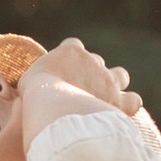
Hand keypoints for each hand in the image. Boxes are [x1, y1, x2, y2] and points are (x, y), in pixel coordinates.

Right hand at [18, 37, 143, 144]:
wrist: (53, 106)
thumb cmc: (35, 97)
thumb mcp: (28, 82)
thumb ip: (36, 80)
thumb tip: (33, 89)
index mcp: (70, 51)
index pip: (73, 46)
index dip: (70, 59)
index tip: (63, 73)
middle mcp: (92, 60)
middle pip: (97, 61)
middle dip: (92, 74)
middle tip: (79, 91)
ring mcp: (108, 79)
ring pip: (120, 75)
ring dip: (114, 84)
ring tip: (104, 99)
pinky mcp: (117, 99)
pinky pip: (133, 100)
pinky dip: (128, 105)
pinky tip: (120, 113)